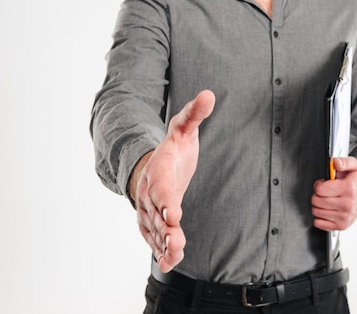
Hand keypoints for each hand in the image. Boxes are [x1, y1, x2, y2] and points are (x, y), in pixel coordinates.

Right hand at [129, 90, 214, 272]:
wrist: (150, 163)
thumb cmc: (173, 147)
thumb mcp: (183, 127)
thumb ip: (194, 114)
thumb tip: (209, 94)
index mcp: (158, 171)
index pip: (161, 188)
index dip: (166, 202)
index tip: (174, 215)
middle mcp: (148, 193)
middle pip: (156, 214)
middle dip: (166, 230)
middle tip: (177, 242)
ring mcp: (148, 210)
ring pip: (154, 230)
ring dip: (163, 244)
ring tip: (175, 256)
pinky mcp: (152, 222)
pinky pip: (154, 238)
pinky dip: (160, 251)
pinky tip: (169, 263)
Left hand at [311, 156, 356, 230]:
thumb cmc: (353, 182)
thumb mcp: (352, 167)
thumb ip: (344, 161)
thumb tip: (335, 162)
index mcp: (349, 189)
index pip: (320, 189)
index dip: (319, 185)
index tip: (324, 184)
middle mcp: (348, 204)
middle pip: (316, 201)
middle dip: (317, 195)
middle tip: (325, 193)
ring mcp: (344, 217)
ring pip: (316, 212)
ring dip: (318, 206)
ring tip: (326, 200)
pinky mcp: (341, 226)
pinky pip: (318, 223)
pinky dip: (320, 217)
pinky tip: (327, 210)